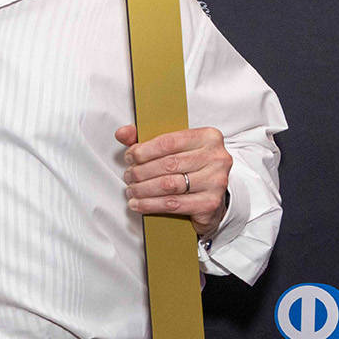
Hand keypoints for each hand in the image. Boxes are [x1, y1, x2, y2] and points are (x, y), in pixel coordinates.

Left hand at [117, 124, 231, 237]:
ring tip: (131, 190)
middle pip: (168, 164)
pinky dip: (150, 205)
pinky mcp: (210, 203)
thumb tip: (122, 133)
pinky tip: (138, 204)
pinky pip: (173, 204)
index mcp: (208, 137)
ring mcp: (216, 182)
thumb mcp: (172, 148)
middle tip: (128, 176)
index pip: (169, 142)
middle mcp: (217, 158)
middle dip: (141, 171)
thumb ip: (147, 138)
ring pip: (168, 185)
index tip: (130, 157)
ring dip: (143, 189)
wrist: (212, 195)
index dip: (144, 150)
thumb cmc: (190, 168)